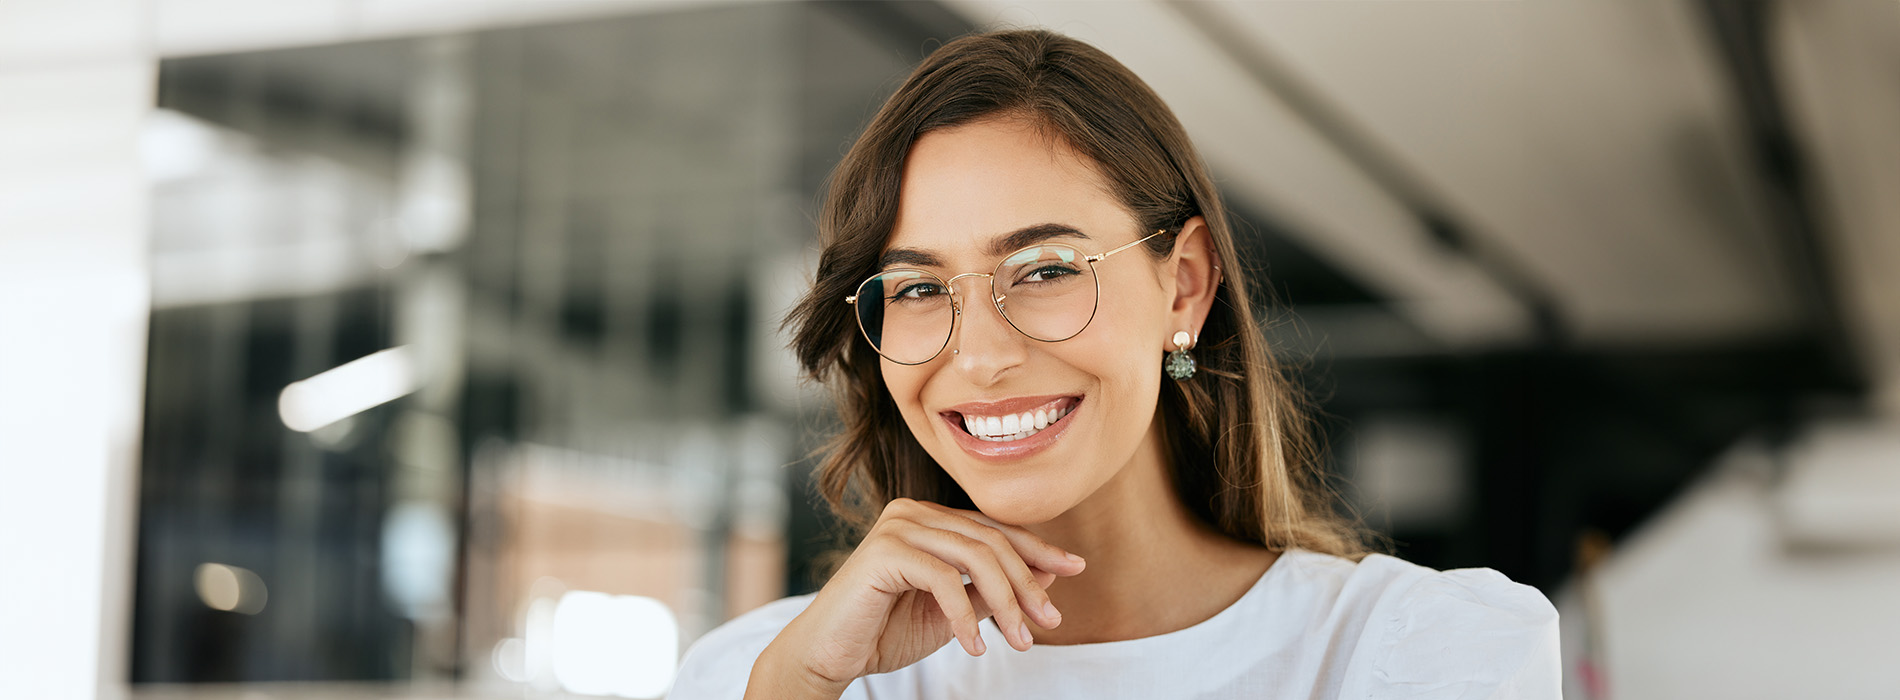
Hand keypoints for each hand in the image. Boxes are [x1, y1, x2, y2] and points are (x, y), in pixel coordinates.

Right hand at [750, 498, 1086, 694]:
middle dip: (1027, 583)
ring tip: (1022, 640)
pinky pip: (945, 579)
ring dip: (1006, 602)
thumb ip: (992, 590)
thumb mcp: (954, 612)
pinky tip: (976, 646)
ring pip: (975, 557)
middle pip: (991, 540)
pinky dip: (966, 616)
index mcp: (929, 520)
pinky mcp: (884, 551)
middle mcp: (913, 512)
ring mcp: (897, 526)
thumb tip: (1049, 575)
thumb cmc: (884, 632)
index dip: (1038, 548)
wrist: (829, 655)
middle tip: (1050, 622)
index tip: (1075, 568)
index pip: (995, 528)